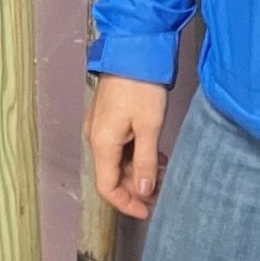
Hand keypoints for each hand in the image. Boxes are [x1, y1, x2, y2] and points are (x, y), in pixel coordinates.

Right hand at [86, 76, 169, 220]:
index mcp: (102, 143)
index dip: (126, 204)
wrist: (133, 49)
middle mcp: (95, 137)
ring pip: (117, 160)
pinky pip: (119, 145)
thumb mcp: (149, 127)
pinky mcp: (108, 116)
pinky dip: (135, 155)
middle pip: (111, 175)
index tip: (147, 211)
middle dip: (135, 188)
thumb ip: (145, 163)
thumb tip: (141, 192)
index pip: (106, 187)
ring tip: (163, 171)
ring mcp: (100, 126)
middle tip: (162, 191)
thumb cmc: (141, 86)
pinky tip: (155, 154)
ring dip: (138, 171)